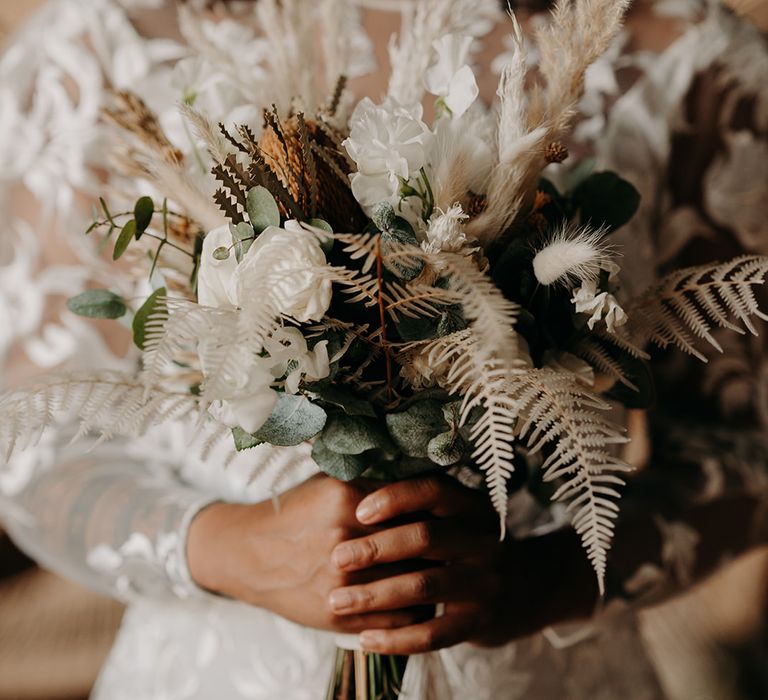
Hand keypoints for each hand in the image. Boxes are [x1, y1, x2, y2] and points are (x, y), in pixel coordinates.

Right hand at [187, 475, 431, 633]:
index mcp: (346, 501)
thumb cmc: (296, 514)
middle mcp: (345, 540)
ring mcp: (342, 581)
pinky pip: (398, 617)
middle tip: (459, 548)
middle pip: (417, 545)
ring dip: (435, 581)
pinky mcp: (338, 614)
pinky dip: (417, 611)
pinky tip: (422, 601)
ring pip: (413, 583)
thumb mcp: (330, 485)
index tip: (451, 518)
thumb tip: (426, 491)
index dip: (438, 514)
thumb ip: (375, 487)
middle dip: (443, 548)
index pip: (412, 506)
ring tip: (446, 575)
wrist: (249, 555)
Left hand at [328, 474, 598, 653]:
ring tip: (337, 600)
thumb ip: (414, 505)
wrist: (519, 588)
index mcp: (472, 506)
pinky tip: (365, 639)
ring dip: (376, 595)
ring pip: (425, 587)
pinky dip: (396, 638)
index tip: (358, 511)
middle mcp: (485, 541)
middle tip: (336, 558)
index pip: (434, 491)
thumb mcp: (451, 516)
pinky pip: (434, 634)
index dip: (395, 498)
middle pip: (427, 537)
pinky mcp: (480, 622)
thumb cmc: (461, 544)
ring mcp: (486, 583)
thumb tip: (353, 488)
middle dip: (376, 548)